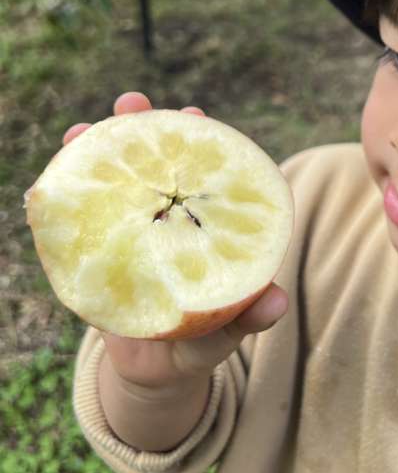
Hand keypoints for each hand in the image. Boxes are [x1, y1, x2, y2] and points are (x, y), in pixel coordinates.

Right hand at [63, 91, 288, 389]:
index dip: (200, 138)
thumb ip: (248, 319)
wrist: (152, 370)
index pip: (206, 172)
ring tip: (79, 131)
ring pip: (114, 181)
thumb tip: (279, 303)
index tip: (194, 114)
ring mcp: (130, 227)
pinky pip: (76, 220)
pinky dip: (62, 202)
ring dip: (95, 150)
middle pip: (158, 163)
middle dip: (144, 128)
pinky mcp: (96, 248)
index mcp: (205, 223)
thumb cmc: (198, 342)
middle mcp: (168, 216)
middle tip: (130, 102)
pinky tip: (43, 187)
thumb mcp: (224, 335)